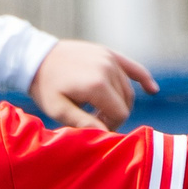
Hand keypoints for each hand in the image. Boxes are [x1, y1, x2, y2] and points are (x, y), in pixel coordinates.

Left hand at [28, 40, 157, 130]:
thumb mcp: (59, 110)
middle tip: (93, 119)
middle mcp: (108, 68)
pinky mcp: (108, 52)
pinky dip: (143, 78)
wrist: (34, 57)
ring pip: (128, 89)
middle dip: (114, 114)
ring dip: (118, 101)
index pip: (120, 113)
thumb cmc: (45, 87)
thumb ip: (84, 123)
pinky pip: (133, 67)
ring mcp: (110, 58)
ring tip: (97, 107)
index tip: (94, 127)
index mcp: (97, 84)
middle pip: (126, 102)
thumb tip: (107, 136)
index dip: (110, 125)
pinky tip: (153, 90)